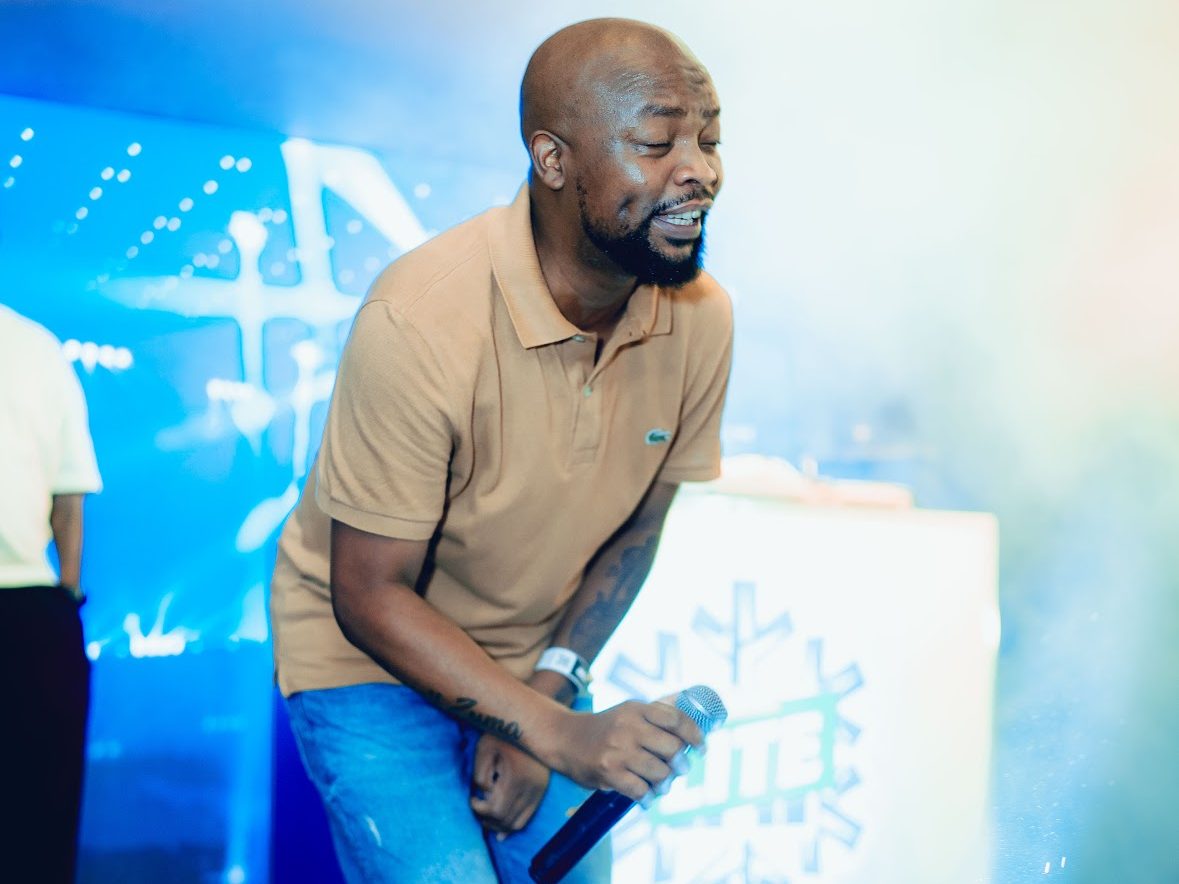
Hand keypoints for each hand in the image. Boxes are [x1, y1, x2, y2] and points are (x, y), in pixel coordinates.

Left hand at [470, 733, 550, 834]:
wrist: (532, 724)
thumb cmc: (503, 734)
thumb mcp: (485, 748)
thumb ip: (480, 774)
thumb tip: (485, 794)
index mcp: (516, 778)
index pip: (496, 810)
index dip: (480, 810)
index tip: (472, 800)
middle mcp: (531, 789)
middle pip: (506, 820)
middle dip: (488, 820)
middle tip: (477, 809)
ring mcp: (538, 792)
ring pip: (517, 823)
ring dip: (499, 826)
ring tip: (486, 819)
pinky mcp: (541, 792)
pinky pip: (528, 818)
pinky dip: (514, 827)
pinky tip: (502, 834)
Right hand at [545, 700, 702, 801]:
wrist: (565, 738)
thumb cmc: (605, 727)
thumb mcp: (628, 711)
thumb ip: (656, 711)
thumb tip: (689, 701)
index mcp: (636, 709)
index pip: (675, 718)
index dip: (694, 734)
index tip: (702, 747)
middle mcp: (628, 727)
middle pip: (673, 748)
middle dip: (681, 763)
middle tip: (679, 769)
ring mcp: (618, 750)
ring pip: (660, 772)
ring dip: (665, 783)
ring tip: (661, 785)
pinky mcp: (608, 771)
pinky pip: (640, 790)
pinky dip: (647, 797)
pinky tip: (645, 796)